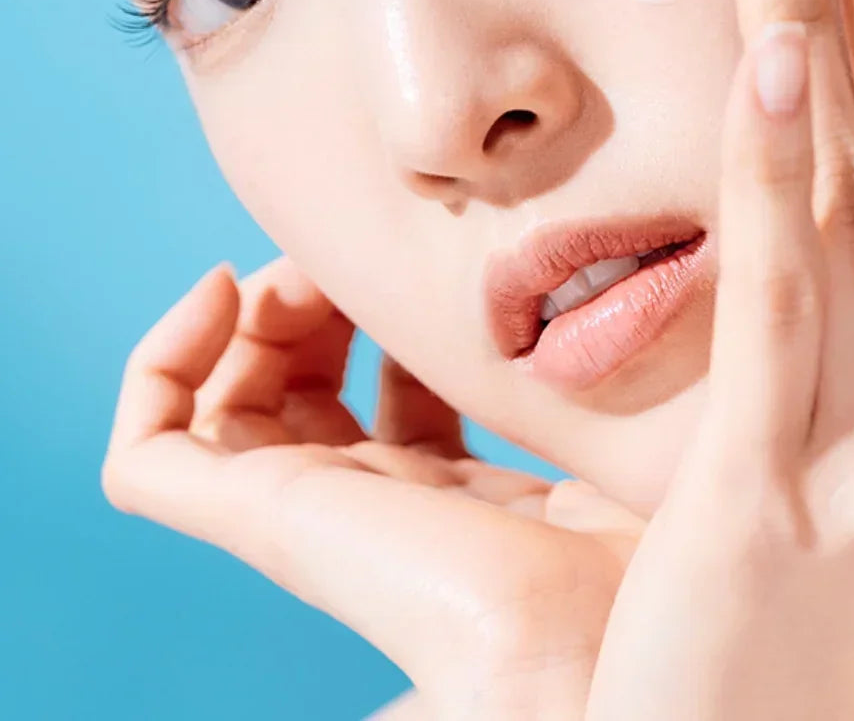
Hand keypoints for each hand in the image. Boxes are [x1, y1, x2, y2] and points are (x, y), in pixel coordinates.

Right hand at [99, 253, 642, 720]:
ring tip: (290, 267)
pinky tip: (221, 290)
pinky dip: (160, 364)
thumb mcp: (625, 419)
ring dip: (241, 318)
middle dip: (311, 300)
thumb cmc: (652, 546)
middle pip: (300, 392)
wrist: (626, 655)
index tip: (418, 255)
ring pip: (218, 413)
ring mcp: (311, 516)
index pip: (392, 396)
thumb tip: (611, 254)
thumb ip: (606, 349)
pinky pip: (148, 455)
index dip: (390, 315)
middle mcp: (376, 506)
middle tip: (348, 252)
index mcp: (458, 492)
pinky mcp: (263, 523)